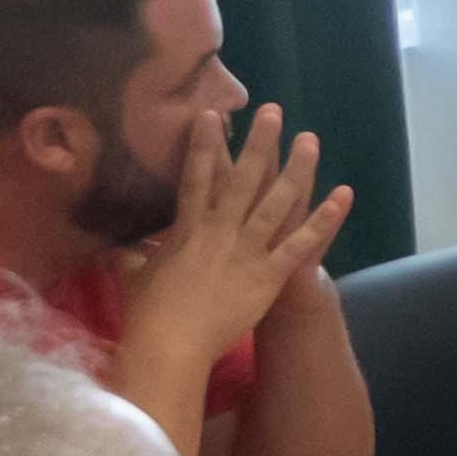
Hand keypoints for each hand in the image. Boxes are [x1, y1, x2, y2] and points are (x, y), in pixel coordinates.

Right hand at [123, 97, 348, 373]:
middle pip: (243, 178)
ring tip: (309, 140)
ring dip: (296, 169)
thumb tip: (114, 246)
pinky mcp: (269, 275)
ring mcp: (247, 250)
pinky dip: (324, 220)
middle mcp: (220, 230)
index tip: (210, 114)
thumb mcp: (134, 276)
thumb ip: (130, 256)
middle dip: (258, 142)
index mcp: (187, 228)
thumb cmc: (148, 313)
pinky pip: (301, 244)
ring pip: (277, 202)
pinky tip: (342, 196)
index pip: (195, 176)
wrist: (170, 345)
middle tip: (272, 110)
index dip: (203, 144)